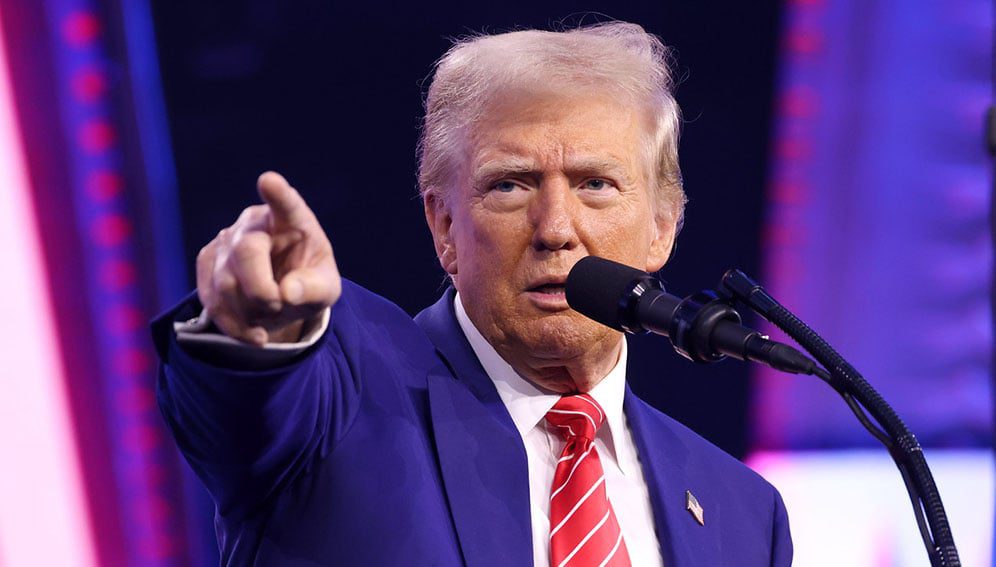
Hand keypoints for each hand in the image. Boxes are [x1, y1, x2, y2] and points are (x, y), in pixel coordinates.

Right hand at [196, 171, 340, 344]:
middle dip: (261, 290)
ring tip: (271, 318)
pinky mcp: (207, 262)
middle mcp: (255, 222)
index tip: (269, 182)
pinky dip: (234, 325)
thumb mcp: (326, 291)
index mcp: (292, 220)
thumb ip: (313, 290)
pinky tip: (254, 333)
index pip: (286, 205)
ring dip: (250, 312)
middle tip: (278, 306)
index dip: (278, 194)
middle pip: (246, 252)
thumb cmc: (308, 284)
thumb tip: (287, 293)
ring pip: (225, 282)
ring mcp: (226, 240)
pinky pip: (212, 300)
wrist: (281, 298)